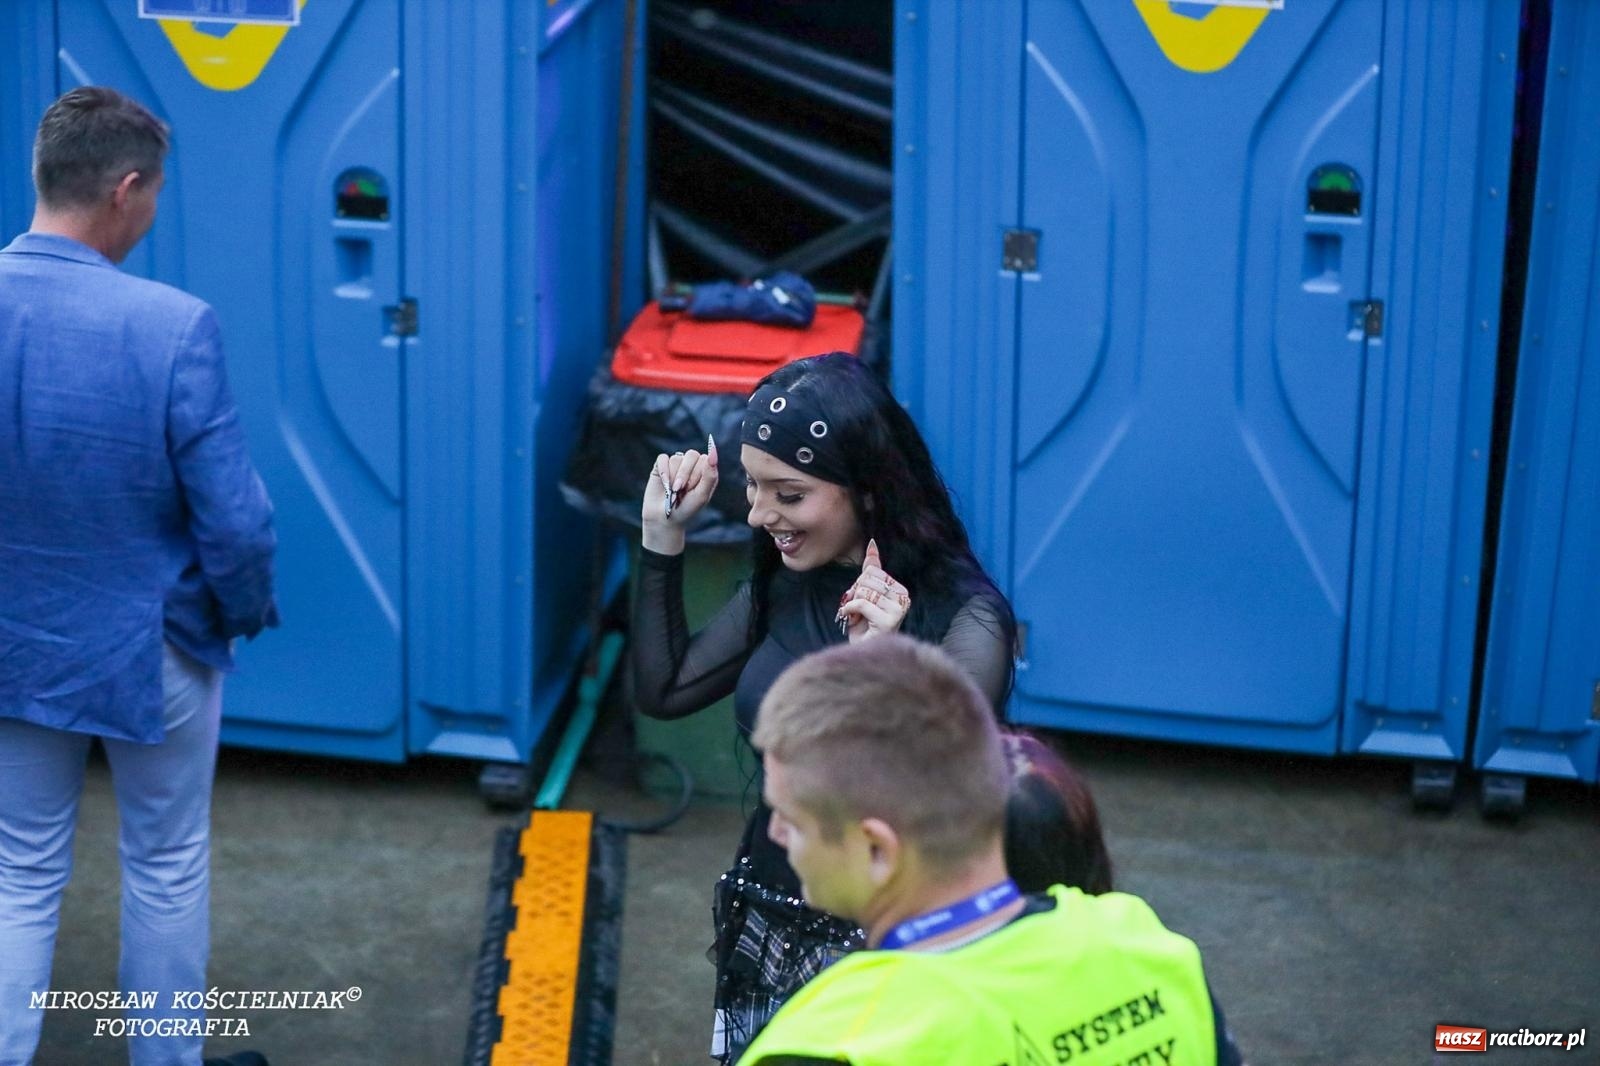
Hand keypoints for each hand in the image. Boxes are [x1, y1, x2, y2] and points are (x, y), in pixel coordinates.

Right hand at [641, 435, 719, 554]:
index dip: (697, 474)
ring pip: (676, 458)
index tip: (692, 489)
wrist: (664, 519)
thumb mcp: (701, 495)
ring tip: (672, 491)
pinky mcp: (661, 466)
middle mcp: (692, 466)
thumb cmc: (686, 509)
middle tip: (680, 490)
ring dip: (673, 477)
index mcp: (705, 471)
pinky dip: (663, 471)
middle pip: (691, 455)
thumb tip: (713, 451)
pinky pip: (663, 458)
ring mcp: (676, 465)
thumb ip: (710, 475)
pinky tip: (664, 484)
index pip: (705, 459)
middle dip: (685, 475)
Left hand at [837, 539, 909, 642]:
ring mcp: (898, 610)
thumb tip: (872, 544)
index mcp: (901, 590)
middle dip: (855, 594)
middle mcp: (904, 598)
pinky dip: (849, 610)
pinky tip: (850, 618)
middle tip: (857, 610)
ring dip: (852, 603)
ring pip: (864, 591)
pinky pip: (862, 603)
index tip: (861, 600)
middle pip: (867, 580)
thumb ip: (871, 570)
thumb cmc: (865, 625)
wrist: (863, 651)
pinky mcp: (889, 621)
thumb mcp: (866, 593)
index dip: (859, 584)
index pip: (872, 571)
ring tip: (856, 616)